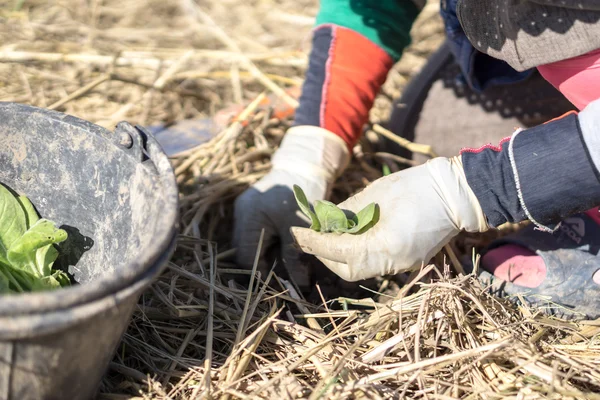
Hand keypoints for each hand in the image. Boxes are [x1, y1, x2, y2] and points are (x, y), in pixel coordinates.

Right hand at [233, 126, 348, 286]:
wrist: (303, 165)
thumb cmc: (303, 194)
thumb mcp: (300, 228)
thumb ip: (295, 258)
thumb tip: (298, 286)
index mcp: (249, 219)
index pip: (246, 258)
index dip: (260, 275)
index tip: (279, 285)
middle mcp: (241, 215)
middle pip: (244, 252)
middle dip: (263, 267)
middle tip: (283, 277)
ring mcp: (244, 211)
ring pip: (249, 244)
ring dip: (265, 256)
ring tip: (284, 263)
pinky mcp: (251, 209)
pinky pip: (254, 234)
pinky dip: (266, 244)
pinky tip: (281, 248)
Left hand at [290, 156, 489, 280]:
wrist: (457, 192)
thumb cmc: (416, 186)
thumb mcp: (374, 194)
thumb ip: (346, 211)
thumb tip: (323, 219)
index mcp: (385, 246)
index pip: (338, 251)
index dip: (314, 242)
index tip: (297, 232)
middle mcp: (393, 263)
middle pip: (347, 270)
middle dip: (325, 255)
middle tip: (310, 237)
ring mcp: (403, 265)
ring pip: (360, 269)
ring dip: (340, 256)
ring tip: (328, 236)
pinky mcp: (408, 261)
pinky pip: (374, 263)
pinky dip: (358, 253)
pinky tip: (352, 238)